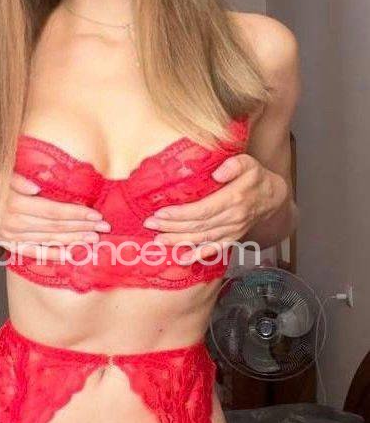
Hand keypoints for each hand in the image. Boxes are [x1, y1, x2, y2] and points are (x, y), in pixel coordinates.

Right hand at [0, 171, 110, 261]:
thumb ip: (16, 180)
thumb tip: (36, 188)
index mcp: (14, 204)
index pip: (53, 211)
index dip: (76, 213)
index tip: (96, 214)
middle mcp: (14, 223)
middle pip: (55, 227)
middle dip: (82, 227)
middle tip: (104, 228)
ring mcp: (12, 237)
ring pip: (49, 240)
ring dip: (74, 240)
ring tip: (94, 239)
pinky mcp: (11, 246)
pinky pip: (36, 253)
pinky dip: (55, 254)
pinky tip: (72, 254)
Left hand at [142, 153, 287, 262]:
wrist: (273, 197)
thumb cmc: (256, 177)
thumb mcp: (249, 163)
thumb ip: (234, 165)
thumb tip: (217, 173)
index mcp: (234, 199)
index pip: (202, 210)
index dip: (180, 214)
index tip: (160, 213)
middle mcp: (232, 218)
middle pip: (197, 226)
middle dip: (171, 227)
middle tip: (150, 225)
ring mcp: (232, 231)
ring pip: (202, 239)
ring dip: (178, 241)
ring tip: (158, 240)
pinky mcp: (232, 238)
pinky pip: (213, 250)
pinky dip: (197, 256)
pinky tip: (181, 259)